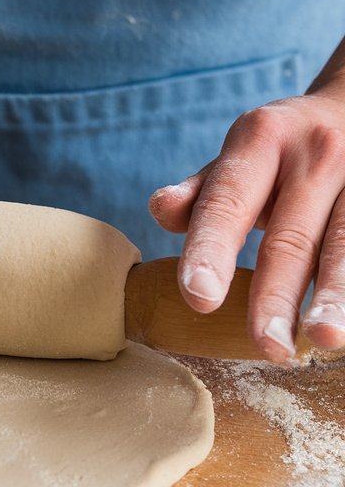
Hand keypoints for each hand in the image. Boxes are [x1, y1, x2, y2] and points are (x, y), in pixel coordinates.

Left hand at [150, 80, 344, 361]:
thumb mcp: (238, 155)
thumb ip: (201, 191)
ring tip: (325, 339)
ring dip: (337, 295)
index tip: (197, 297)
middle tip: (266, 347)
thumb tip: (159, 210)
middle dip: (276, 294)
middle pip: (291, 236)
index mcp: (261, 140)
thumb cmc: (280, 148)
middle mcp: (315, 155)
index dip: (210, 250)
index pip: (226, 202)